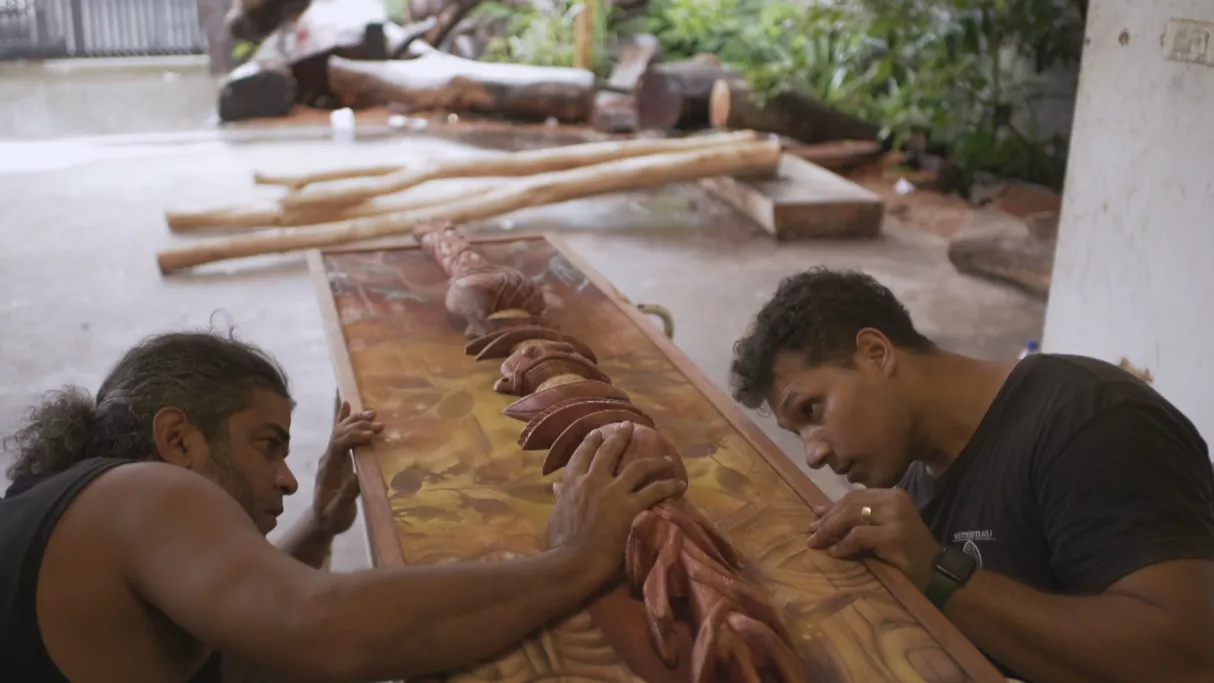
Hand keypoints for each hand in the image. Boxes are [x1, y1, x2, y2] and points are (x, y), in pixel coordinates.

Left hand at [313, 401, 383, 536]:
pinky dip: (344, 419)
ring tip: (373, 413)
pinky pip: (340, 434)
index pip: (338, 446)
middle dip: (358, 427)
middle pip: (340, 434)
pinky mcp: (338, 458)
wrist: (321, 521)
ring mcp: (332, 456)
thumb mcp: (338, 511)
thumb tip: (358, 476)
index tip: (371, 436)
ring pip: (340, 431)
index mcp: (328, 469)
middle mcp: (328, 459)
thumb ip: (346, 495)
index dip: (354, 437)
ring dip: (355, 421)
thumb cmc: (331, 518)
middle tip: (379, 425)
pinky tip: (348, 404)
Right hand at [546, 421, 685, 583]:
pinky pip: (655, 491)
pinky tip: (680, 484)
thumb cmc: (561, 543)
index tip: (599, 432)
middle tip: (629, 426)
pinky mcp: (631, 506)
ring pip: (638, 467)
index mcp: (572, 482)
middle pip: (610, 450)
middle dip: (620, 435)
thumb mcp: (557, 515)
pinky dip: (669, 486)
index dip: (592, 441)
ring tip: (666, 459)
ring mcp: (613, 492)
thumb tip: (558, 486)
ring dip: (655, 461)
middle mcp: (593, 480)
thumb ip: (562, 497)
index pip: (582, 454)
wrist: (573, 561)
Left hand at [807, 488, 940, 590]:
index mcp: (892, 494)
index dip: (831, 508)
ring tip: (817, 543)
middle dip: (827, 520)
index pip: (854, 496)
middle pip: (850, 504)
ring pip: (852, 516)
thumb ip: (854, 517)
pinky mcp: (894, 535)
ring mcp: (895, 516)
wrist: (935, 571)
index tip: (814, 520)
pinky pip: (859, 536)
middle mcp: (894, 500)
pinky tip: (836, 553)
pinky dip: (844, 544)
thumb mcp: (878, 528)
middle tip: (811, 535)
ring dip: (830, 531)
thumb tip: (817, 511)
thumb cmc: (905, 551)